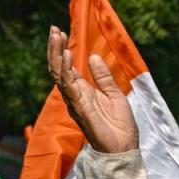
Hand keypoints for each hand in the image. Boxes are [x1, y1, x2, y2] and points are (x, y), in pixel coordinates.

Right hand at [47, 26, 138, 153]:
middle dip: (55, 49)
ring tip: (56, 36)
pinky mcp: (80, 108)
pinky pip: (69, 87)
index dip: (62, 51)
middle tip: (53, 30)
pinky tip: (68, 55)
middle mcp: (75, 97)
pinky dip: (67, 70)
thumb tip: (93, 57)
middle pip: (59, 69)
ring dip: (57, 55)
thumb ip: (103, 77)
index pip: (67, 69)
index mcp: (83, 92)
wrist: (125, 148)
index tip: (59, 33)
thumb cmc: (121, 127)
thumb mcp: (115, 94)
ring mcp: (76, 102)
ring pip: (59, 75)